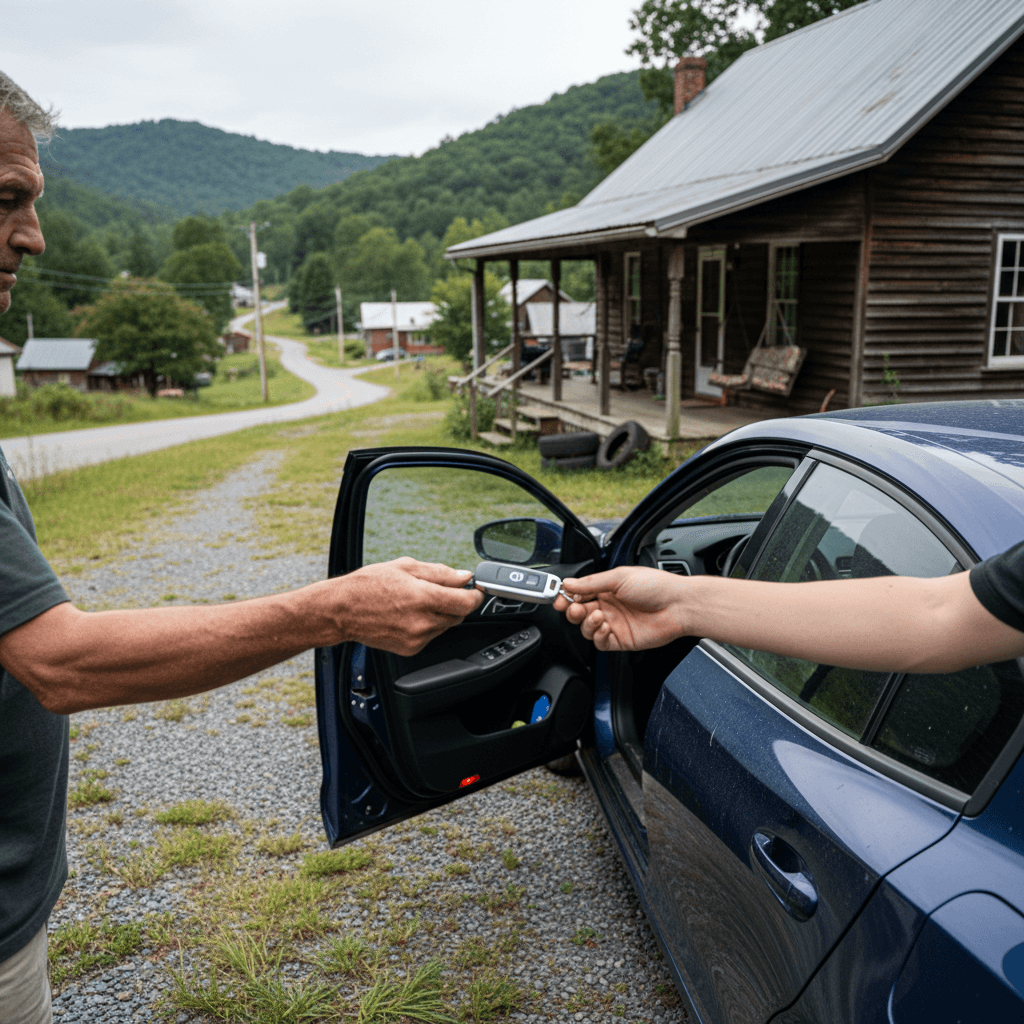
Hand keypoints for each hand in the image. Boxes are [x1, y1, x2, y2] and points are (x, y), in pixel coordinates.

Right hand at [336, 557, 483, 654]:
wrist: (341, 611)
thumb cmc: (368, 585)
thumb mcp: (406, 567)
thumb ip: (440, 573)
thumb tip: (464, 577)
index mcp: (424, 598)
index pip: (467, 602)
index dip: (475, 595)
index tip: (475, 589)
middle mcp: (423, 622)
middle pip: (458, 615)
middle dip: (455, 602)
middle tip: (440, 590)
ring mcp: (417, 639)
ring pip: (445, 626)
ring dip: (441, 613)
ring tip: (417, 601)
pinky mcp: (411, 649)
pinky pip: (431, 636)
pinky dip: (428, 625)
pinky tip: (409, 614)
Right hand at [553, 567, 688, 651]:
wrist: (678, 605)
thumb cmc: (657, 586)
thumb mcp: (620, 577)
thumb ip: (591, 583)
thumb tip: (568, 584)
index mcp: (607, 588)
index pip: (579, 594)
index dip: (567, 597)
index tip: (560, 598)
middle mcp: (609, 606)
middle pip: (579, 613)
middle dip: (572, 611)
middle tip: (575, 608)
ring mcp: (615, 624)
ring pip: (587, 629)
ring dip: (586, 623)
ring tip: (597, 615)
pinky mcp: (622, 640)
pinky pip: (600, 643)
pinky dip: (598, 636)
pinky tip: (605, 627)